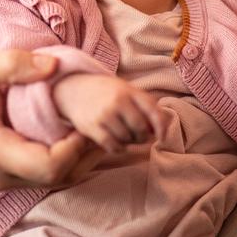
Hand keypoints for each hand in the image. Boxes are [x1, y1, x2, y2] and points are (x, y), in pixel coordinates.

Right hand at [0, 49, 87, 188]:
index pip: (47, 165)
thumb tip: (54, 65)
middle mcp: (2, 175)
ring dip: (81, 157)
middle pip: (59, 177)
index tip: (84, 119)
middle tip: (98, 118)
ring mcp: (6, 182)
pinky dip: (69, 160)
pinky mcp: (11, 179)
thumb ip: (14, 63)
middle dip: (85, 151)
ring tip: (93, 124)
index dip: (74, 147)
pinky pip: (48, 178)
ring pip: (57, 182)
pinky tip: (77, 135)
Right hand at [53, 73, 167, 152]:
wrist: (74, 88)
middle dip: (142, 137)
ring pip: (127, 140)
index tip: (162, 137)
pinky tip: (116, 141)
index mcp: (129, 90)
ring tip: (123, 134)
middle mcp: (118, 101)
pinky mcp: (92, 127)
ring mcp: (104, 114)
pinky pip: (113, 146)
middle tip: (137, 135)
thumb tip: (159, 130)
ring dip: (129, 142)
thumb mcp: (125, 90)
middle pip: (141, 130)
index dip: (162, 127)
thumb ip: (143, 106)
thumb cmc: (106, 92)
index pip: (153, 111)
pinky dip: (118, 147)